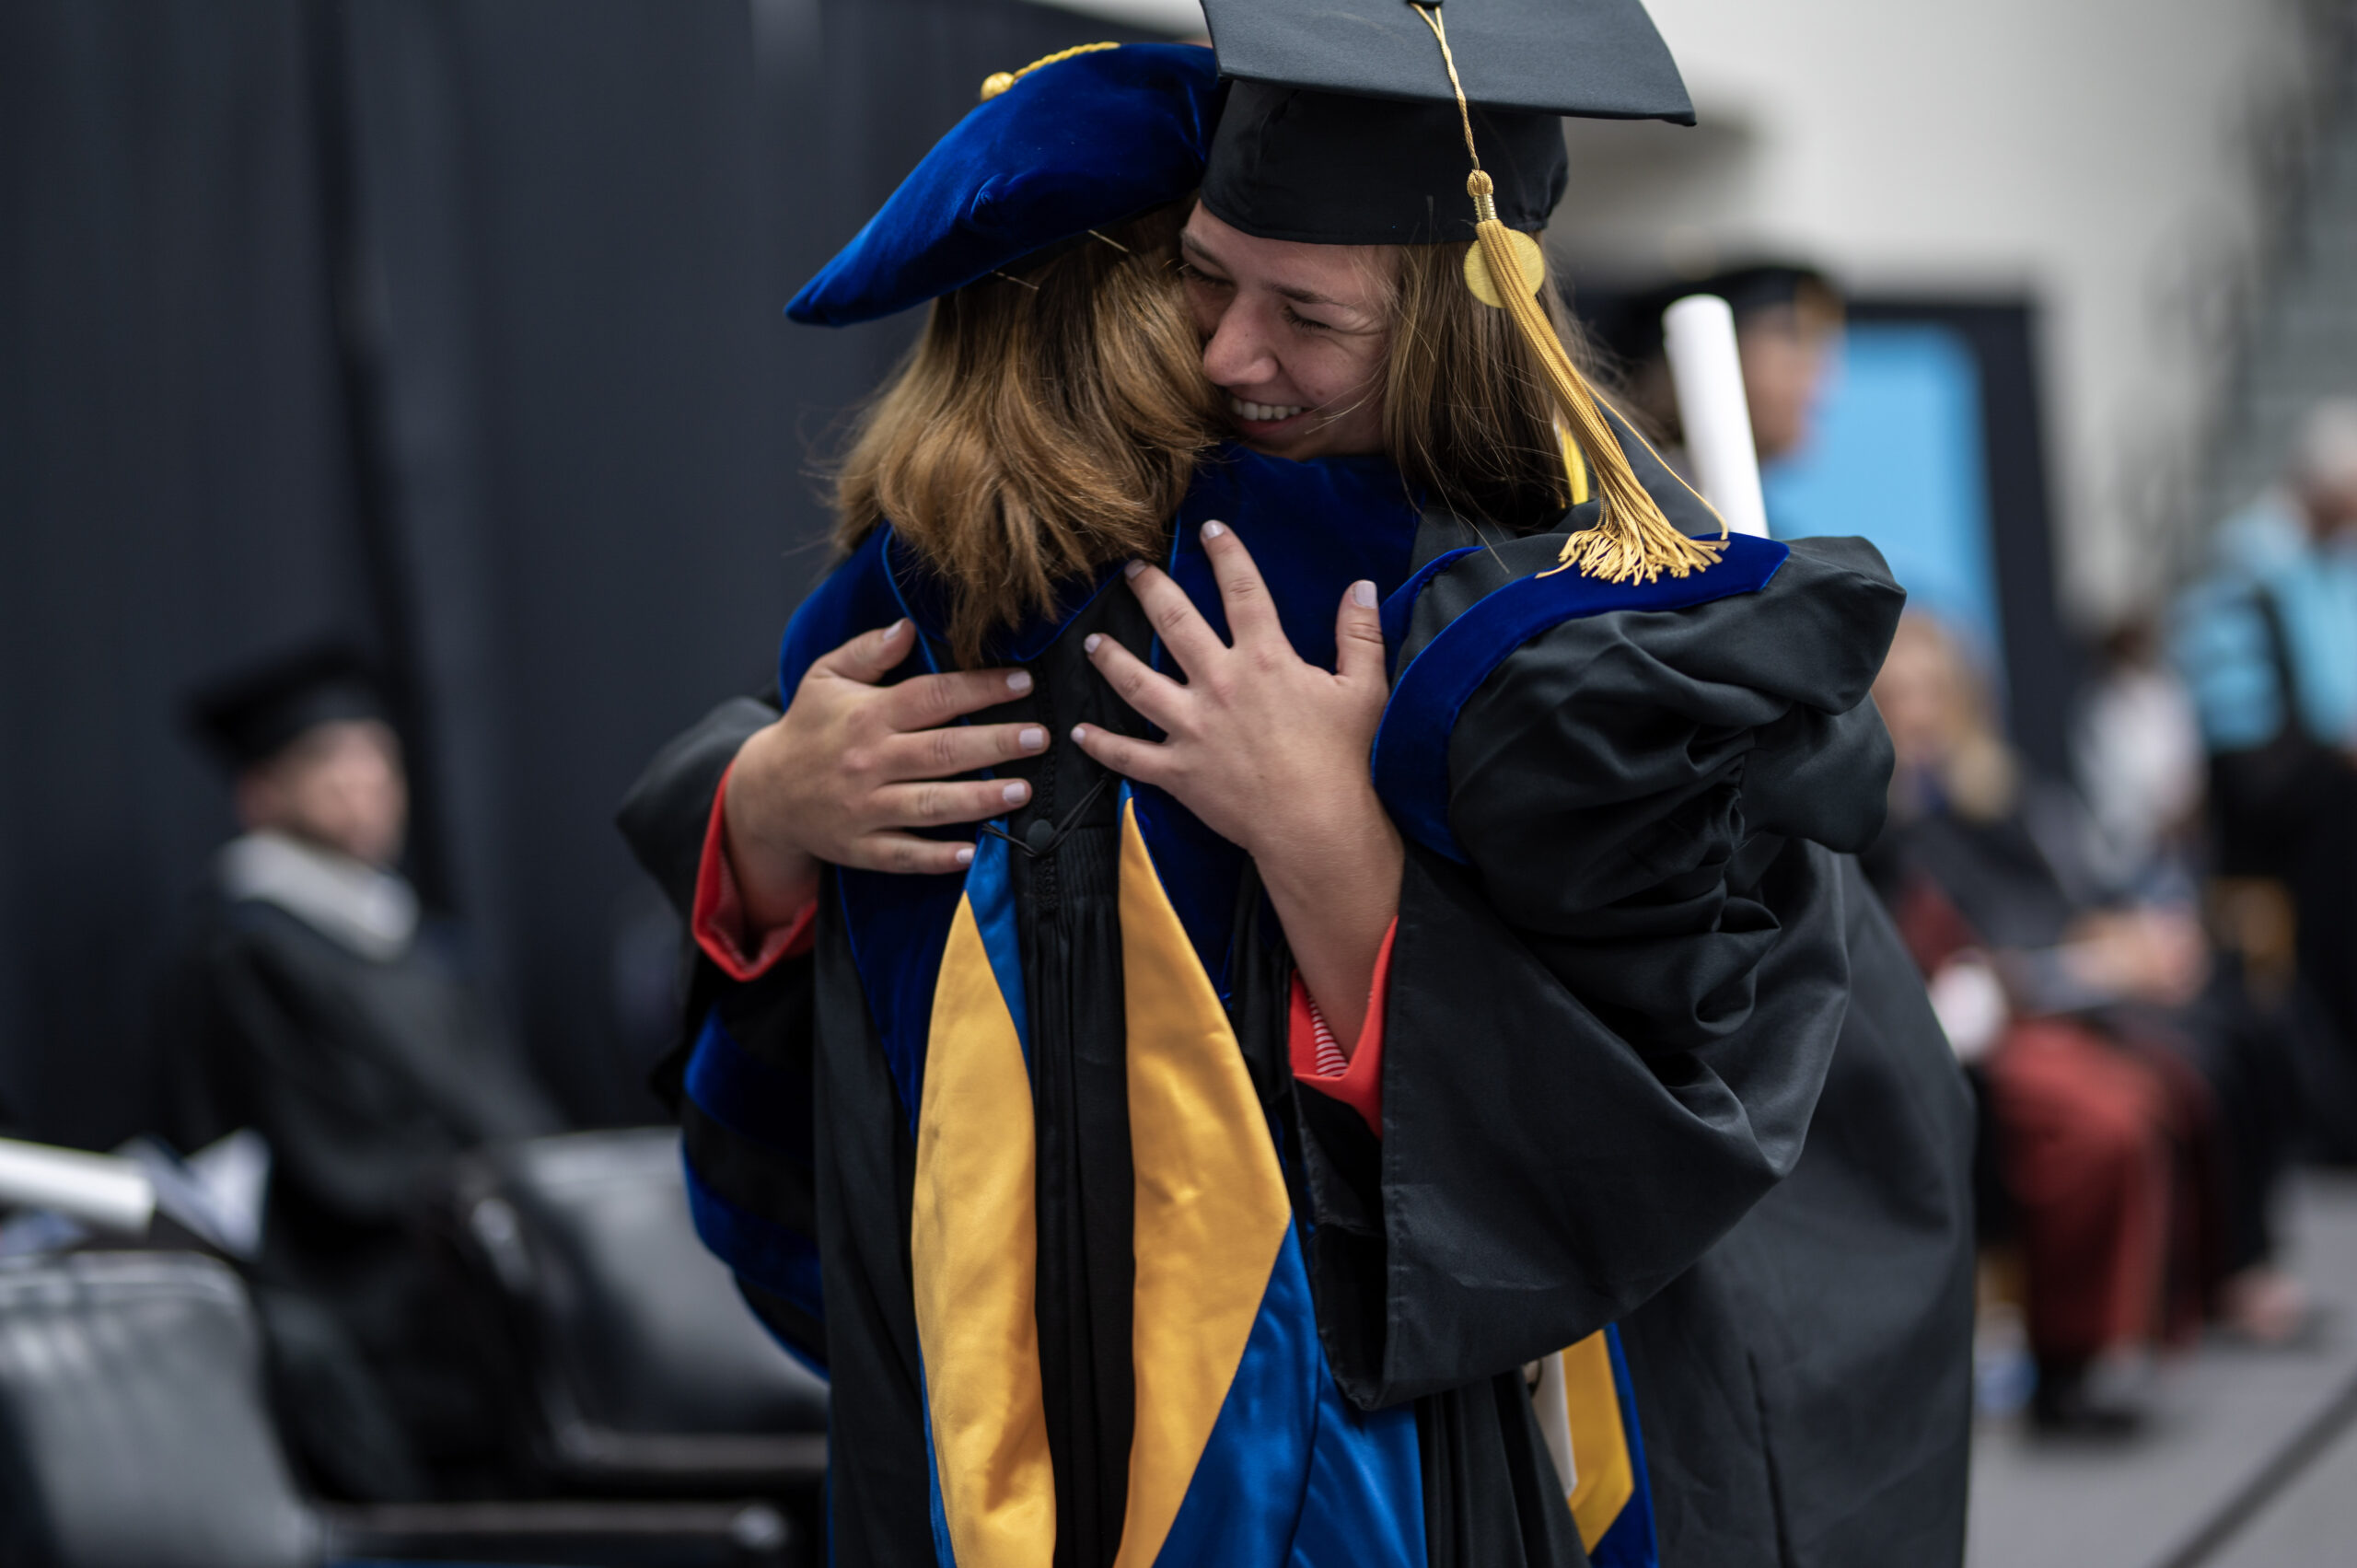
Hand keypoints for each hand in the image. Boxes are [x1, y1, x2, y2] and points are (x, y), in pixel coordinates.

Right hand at [723, 619, 1047, 923]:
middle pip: (941, 751)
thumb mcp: (825, 677)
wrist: (765, 792)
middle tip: (1039, 738)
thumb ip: (868, 651)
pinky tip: (972, 852)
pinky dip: (937, 857)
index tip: (1022, 682)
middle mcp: (869, 761)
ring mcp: (864, 808)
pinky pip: (903, 855)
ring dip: (979, 799)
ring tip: (1022, 791)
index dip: (980, 688)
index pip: (932, 697)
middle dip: (996, 744)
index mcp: (867, 715)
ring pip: (930, 804)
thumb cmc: (808, 728)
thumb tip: (909, 627)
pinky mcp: (861, 846)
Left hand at [1071, 523, 1400, 1043]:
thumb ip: (1360, 634)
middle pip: (1175, 622)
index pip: (1243, 591)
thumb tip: (1362, 587)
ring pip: (1137, 684)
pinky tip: (1079, 732)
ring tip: (1093, 641)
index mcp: (1265, 659)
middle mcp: (1220, 683)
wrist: (1317, 825)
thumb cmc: (1346, 760)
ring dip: (1112, 659)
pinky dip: (1102, 745)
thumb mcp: (1364, 690)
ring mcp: (1193, 728)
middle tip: (1132, 570)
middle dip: (1151, 590)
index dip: (1226, 554)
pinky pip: (1130, 756)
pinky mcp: (1179, 771)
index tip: (1208, 529)